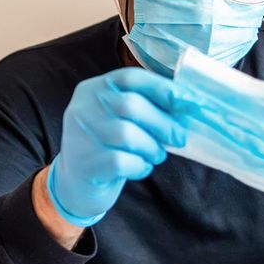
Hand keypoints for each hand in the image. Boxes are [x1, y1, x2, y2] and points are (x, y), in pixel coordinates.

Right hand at [47, 68, 185, 226]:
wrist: (75, 185)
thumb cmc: (107, 147)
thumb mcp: (118, 119)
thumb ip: (144, 107)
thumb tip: (187, 105)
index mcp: (92, 89)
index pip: (130, 78)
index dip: (162, 88)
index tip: (187, 101)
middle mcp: (81, 108)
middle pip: (130, 105)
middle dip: (163, 123)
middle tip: (178, 138)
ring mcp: (79, 136)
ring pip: (127, 134)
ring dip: (152, 147)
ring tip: (156, 155)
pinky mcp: (84, 163)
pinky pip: (122, 161)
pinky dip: (140, 166)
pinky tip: (141, 168)